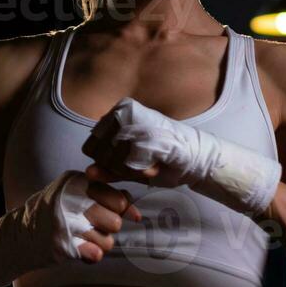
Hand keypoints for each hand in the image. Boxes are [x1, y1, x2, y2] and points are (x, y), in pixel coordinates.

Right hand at [0, 170, 142, 286]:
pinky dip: (91, 256)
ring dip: (99, 245)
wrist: (16, 237)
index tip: (123, 215)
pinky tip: (80, 251)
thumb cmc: (51, 215)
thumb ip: (105, 196)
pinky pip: (95, 254)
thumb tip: (134, 210)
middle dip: (108, 230)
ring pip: (107, 241)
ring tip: (82, 240)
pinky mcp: (61, 243)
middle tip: (92, 229)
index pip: (118, 198)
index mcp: (75, 182)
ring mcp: (64, 222)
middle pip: (115, 221)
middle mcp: (70, 199)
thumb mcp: (74, 196)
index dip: (124, 210)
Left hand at [81, 97, 280, 218]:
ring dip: (132, 170)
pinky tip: (155, 165)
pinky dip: (142, 172)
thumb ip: (107, 169)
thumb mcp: (130, 166)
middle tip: (144, 164)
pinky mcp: (144, 133)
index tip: (130, 163)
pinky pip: (128, 165)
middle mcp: (121, 112)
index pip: (91, 147)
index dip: (107, 163)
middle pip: (100, 155)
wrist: (197, 157)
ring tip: (151, 162)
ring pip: (113, 160)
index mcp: (116, 113)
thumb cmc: (163, 160)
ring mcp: (133, 122)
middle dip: (119, 168)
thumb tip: (88, 173)